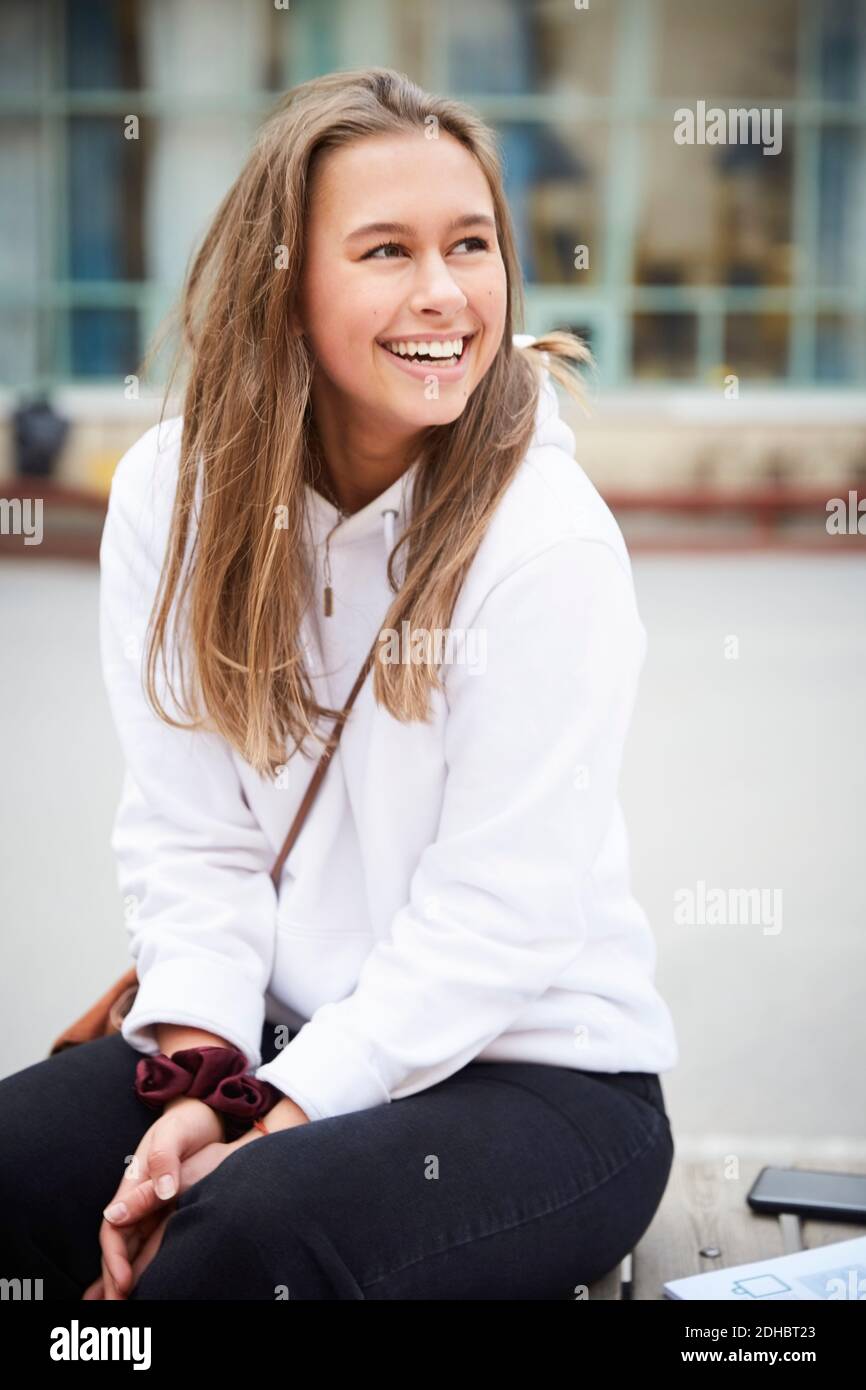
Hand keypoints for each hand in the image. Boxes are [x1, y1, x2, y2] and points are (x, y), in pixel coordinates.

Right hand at [83, 1095, 308, 1298]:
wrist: (205, 1113)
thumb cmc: (187, 1123)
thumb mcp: (173, 1136)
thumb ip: (164, 1162)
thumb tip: (162, 1191)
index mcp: (132, 1182)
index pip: (113, 1228)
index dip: (114, 1257)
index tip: (125, 1281)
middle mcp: (139, 1197)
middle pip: (120, 1245)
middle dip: (115, 1277)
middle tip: (121, 1307)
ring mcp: (153, 1203)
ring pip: (133, 1247)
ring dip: (127, 1275)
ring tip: (129, 1303)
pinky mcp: (169, 1207)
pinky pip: (152, 1241)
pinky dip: (146, 1262)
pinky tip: (150, 1280)